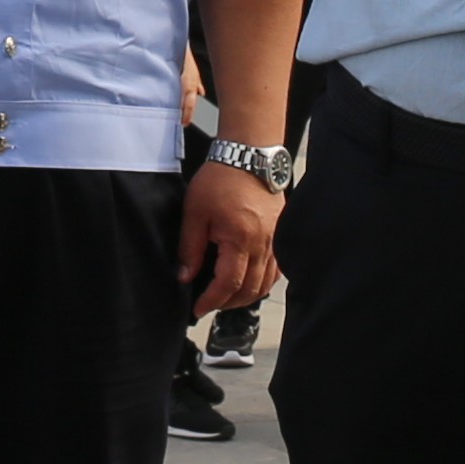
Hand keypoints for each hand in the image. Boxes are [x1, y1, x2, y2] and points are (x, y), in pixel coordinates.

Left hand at [179, 161, 282, 317]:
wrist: (248, 154)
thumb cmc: (220, 179)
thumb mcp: (195, 213)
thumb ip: (189, 248)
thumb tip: (184, 277)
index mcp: (240, 239)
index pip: (228, 284)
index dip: (212, 301)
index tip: (198, 309)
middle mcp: (263, 244)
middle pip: (250, 289)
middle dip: (228, 304)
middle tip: (210, 305)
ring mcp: (275, 240)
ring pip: (266, 282)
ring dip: (247, 296)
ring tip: (227, 298)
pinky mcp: (279, 233)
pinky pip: (277, 268)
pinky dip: (264, 282)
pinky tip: (250, 282)